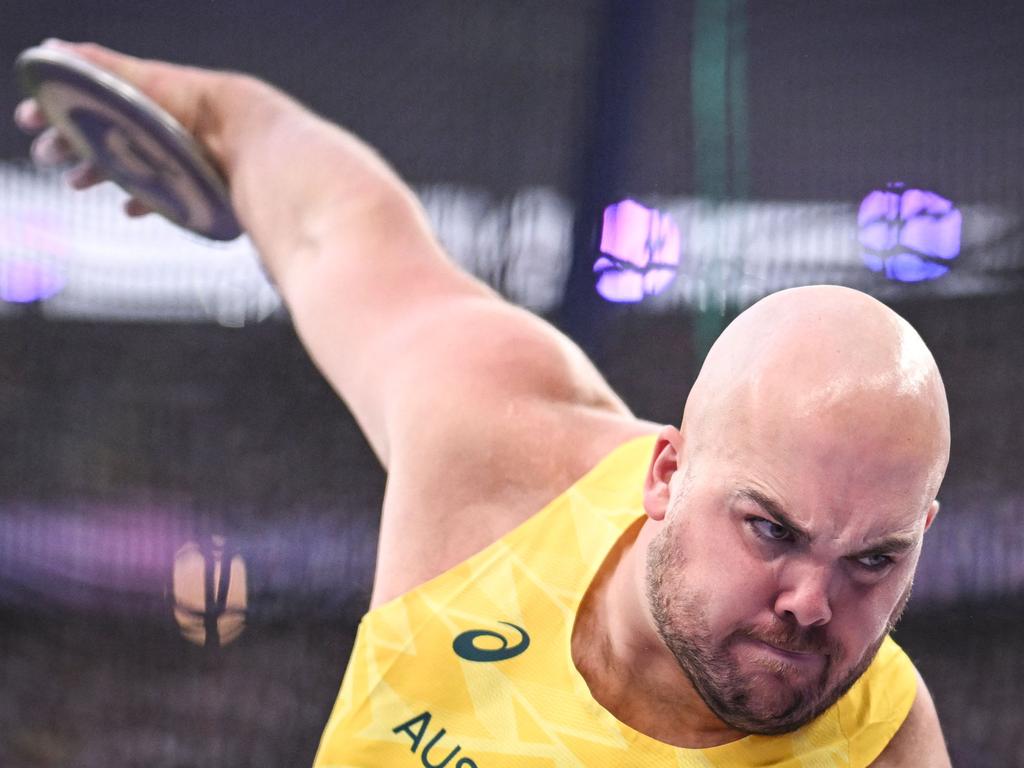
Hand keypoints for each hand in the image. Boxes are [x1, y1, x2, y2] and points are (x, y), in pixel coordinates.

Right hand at [13, 40, 226, 217]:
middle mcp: (157, 125)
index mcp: (141, 98)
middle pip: (104, 135)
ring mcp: (174, 156)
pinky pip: (164, 197)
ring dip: (98, 173)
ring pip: (128, 165)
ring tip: (75, 182)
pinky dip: (143, 201)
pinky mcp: (192, 184)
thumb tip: (52, 49)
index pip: (90, 102)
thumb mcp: (139, 80)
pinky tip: (128, 208)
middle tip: (44, 155)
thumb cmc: (191, 105)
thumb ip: (97, 66)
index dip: (58, 111)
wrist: (242, 138)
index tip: (29, 121)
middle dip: (70, 145)